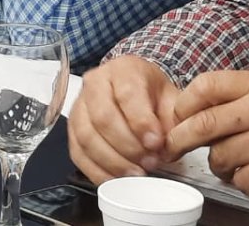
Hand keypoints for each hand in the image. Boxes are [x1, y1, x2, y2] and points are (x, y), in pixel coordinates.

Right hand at [68, 55, 179, 182]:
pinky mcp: (72, 128)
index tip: (157, 143)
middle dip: (128, 146)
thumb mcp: (174, 101)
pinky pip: (77, 152)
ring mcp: (79, 105)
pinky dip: (96, 170)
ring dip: (113, 161)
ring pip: (86, 136)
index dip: (141, 122)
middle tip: (150, 162)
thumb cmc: (156, 98)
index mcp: (124, 70)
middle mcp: (96, 82)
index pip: (127, 94)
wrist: (141, 95)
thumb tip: (169, 146)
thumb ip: (175, 122)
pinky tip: (116, 179)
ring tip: (137, 173)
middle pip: (102, 117)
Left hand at [167, 71, 248, 191]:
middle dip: (181, 139)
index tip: (179, 116)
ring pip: (222, 154)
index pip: (206, 86)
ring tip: (222, 163)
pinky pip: (243, 178)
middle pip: (206, 123)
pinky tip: (244, 173)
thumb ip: (228, 98)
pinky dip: (239, 180)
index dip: (185, 103)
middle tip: (173, 146)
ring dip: (216, 164)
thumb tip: (184, 115)